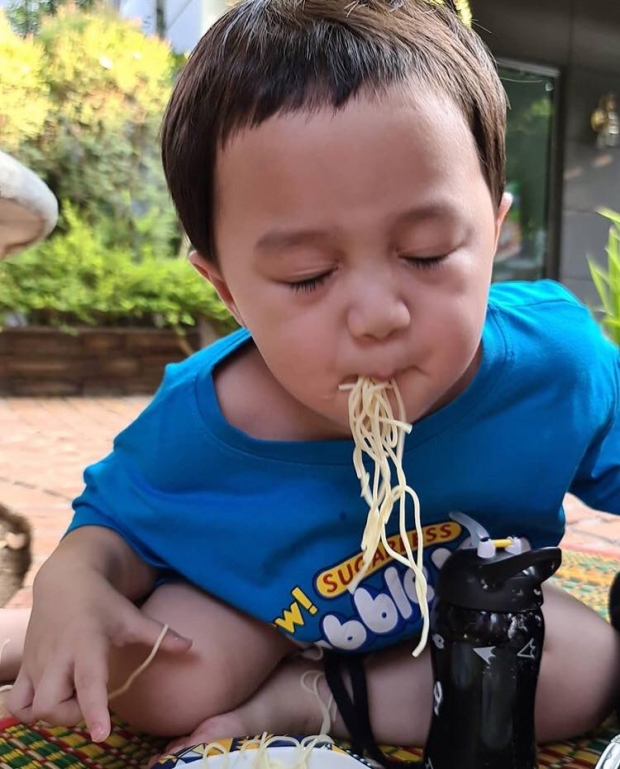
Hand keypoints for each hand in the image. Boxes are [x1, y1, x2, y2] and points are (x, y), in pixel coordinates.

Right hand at [7, 564, 190, 741]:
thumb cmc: (103, 604)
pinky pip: (16, 703)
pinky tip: (52, 699)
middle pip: (51, 706)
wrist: (65, 581)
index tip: (101, 734)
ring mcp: (37, 663)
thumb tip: (192, 647)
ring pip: (31, 709)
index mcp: (86, 643)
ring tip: (71, 700)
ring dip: (51, 716)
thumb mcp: (131, 616)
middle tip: (89, 704)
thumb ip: (160, 635)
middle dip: (70, 717)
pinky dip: (29, 712)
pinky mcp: (25, 667)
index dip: (94, 710)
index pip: (88, 682)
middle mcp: (57, 656)